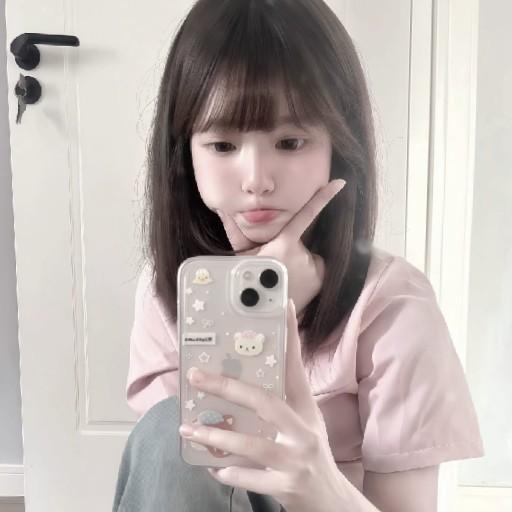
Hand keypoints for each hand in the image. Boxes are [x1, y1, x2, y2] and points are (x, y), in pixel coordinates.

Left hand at [179, 299, 350, 511]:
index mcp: (306, 409)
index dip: (290, 336)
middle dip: (227, 387)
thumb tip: (246, 377)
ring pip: (251, 444)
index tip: (281, 306)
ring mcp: (296, 460)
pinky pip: (250, 478)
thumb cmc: (310, 452)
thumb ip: (280, 400)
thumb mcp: (303, 421)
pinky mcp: (287, 487)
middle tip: (196, 376)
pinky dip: (229, 472)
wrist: (331, 500)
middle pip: (264, 402)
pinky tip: (212, 467)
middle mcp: (304, 431)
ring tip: (188, 428)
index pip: (296, 367)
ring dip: (216, 436)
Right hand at [215, 179, 345, 315]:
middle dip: (290, 251)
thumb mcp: (240, 257)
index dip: (323, 198)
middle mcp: (302, 253)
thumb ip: (234, 232)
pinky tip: (294, 285)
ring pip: (308, 258)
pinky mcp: (319, 281)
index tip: (340, 183)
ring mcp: (313, 268)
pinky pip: (315, 271)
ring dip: (298, 265)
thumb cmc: (247, 284)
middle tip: (274, 268)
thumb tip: (222, 210)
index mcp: (284, 243)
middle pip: (300, 244)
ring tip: (283, 279)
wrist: (261, 312)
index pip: (306, 215)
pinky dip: (308, 275)